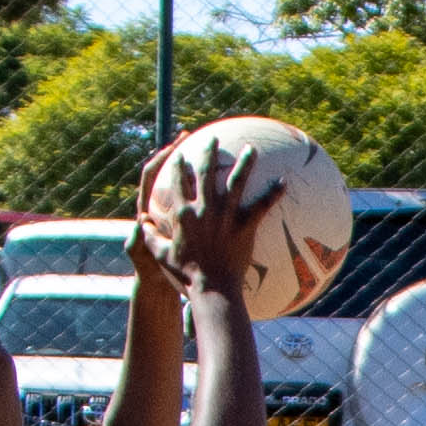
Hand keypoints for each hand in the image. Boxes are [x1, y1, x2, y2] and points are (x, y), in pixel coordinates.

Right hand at [134, 128, 290, 310]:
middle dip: (209, 151)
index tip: (179, 152)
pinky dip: (273, 193)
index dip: (177, 164)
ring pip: (237, 182)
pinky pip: (262, 206)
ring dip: (245, 163)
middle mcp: (204, 208)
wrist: (211, 287)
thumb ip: (150, 236)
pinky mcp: (245, 226)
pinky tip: (283, 181)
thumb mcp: (160, 254)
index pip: (177, 181)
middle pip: (207, 172)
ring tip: (251, 148)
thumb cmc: (184, 274)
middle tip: (214, 138)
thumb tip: (141, 224)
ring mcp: (226, 216)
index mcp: (183, 212)